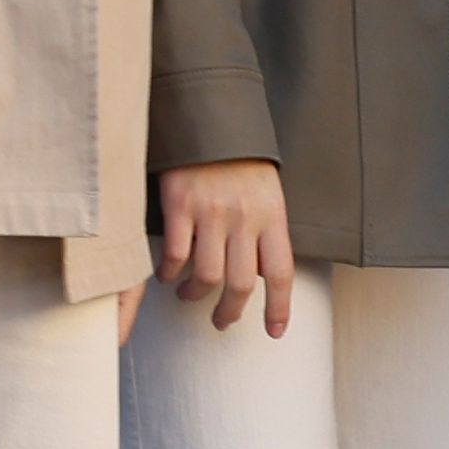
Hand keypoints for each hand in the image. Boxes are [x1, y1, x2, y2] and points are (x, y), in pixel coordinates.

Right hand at [156, 159, 298, 334]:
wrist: (208, 117)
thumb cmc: (240, 159)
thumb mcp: (266, 192)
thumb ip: (264, 231)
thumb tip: (257, 275)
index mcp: (272, 215)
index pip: (280, 272)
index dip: (279, 307)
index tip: (275, 330)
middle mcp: (244, 217)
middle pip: (241, 284)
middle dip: (230, 312)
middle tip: (221, 321)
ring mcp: (211, 212)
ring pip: (208, 276)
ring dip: (196, 295)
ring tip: (190, 296)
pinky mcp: (180, 205)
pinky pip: (176, 255)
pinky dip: (171, 273)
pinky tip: (168, 275)